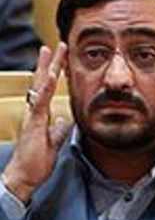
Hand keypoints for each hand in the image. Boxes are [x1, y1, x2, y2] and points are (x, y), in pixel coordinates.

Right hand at [3, 43, 70, 203]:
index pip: (48, 88)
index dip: (54, 73)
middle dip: (51, 63)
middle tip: (58, 44)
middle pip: (42, 81)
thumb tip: (65, 119)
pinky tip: (50, 76)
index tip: (63, 58)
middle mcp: (35, 111)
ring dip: (46, 68)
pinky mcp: (33, 123)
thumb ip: (58, 128)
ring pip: (39, 87)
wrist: (25, 176)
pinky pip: (40, 102)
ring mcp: (33, 115)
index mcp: (40, 114)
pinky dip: (45, 88)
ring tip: (51, 50)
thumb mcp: (54, 140)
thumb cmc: (36, 160)